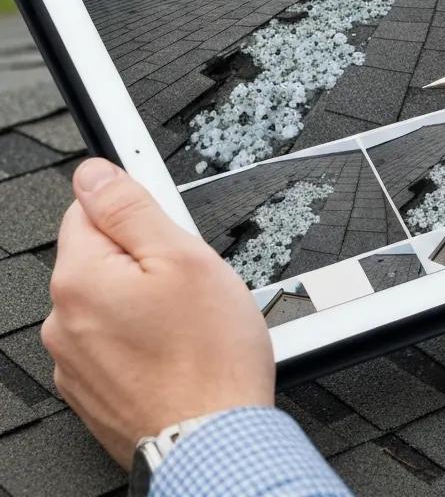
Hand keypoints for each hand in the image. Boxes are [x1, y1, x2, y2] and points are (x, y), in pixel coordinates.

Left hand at [42, 159, 274, 467]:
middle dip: (144, 257)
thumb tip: (94, 174)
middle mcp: (63, 321)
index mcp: (79, 279)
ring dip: (144, 299)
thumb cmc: (208, 356)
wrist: (213, 438)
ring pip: (110, 300)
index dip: (137, 210)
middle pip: (101, 256)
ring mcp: (75, 361)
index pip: (89, 208)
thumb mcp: (184, 256)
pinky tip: (179, 348)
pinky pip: (114, 340)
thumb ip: (131, 208)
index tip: (167, 230)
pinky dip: (143, 337)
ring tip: (190, 320)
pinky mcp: (93, 390)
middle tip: (190, 279)